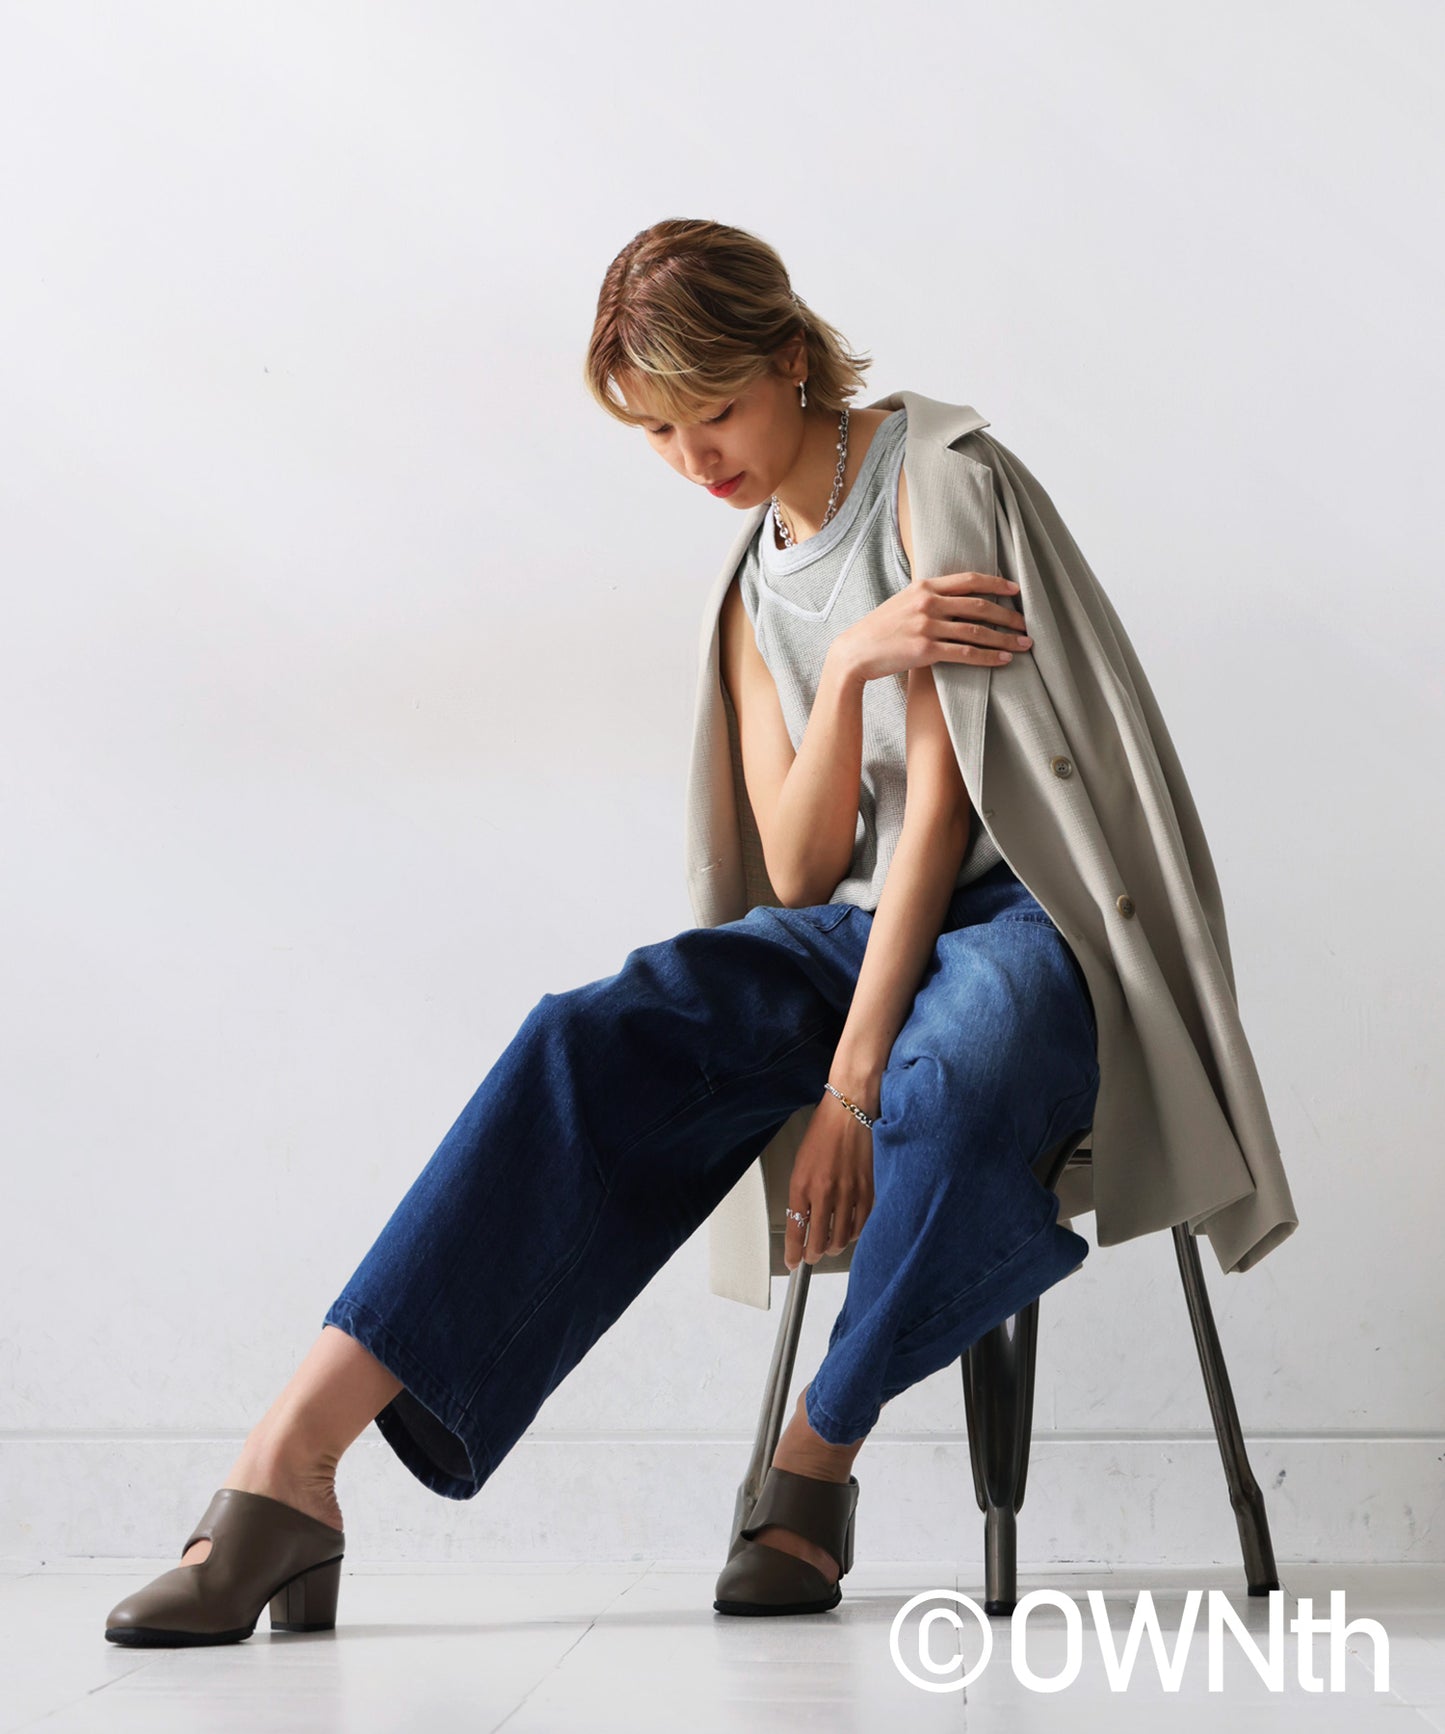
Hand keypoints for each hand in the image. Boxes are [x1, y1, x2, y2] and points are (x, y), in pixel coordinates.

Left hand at [784, 1089, 876, 1271]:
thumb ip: (801, 1195)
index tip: (793, 1262)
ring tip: (830, 1246)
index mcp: (803, 1184)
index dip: (793, 1252)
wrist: (849, 1111)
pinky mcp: (869, 1190)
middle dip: (813, 1255)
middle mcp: (825, 1192)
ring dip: (834, 1247)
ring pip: (842, 1238)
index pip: (796, 1230)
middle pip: (819, 1241)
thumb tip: (804, 1222)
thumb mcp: (801, 1164)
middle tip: (812, 1255)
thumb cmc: (823, 1132)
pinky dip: (854, 1233)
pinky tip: (849, 1231)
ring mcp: (849, 1192)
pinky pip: (862, 1225)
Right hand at [833, 572, 1031, 684]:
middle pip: (979, 606)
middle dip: (1008, 615)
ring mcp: (927, 626)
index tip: (1016, 590)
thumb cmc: (879, 629)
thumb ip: (927, 596)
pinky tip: (1003, 660)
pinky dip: (988, 657)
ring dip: (1005, 638)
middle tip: (1026, 624)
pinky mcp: (925, 650)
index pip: (969, 580)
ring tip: (1024, 644)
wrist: (855, 652)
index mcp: (924, 586)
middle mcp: (928, 603)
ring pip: (977, 631)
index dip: (996, 583)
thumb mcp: (902, 602)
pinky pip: (965, 653)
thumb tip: (954, 597)